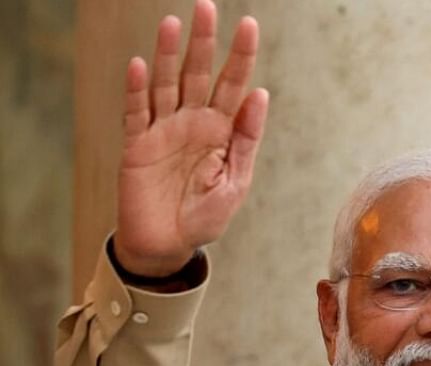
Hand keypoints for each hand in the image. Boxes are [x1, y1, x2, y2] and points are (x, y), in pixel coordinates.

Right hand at [116, 0, 268, 276]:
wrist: (168, 245)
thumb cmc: (205, 216)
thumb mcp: (236, 182)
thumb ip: (246, 139)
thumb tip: (261, 95)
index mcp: (222, 130)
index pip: (234, 85)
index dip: (241, 56)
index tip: (249, 25)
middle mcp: (192, 122)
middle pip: (197, 74)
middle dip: (203, 42)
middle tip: (206, 7)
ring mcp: (163, 130)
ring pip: (166, 84)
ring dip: (168, 55)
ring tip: (173, 24)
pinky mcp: (137, 145)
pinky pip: (136, 112)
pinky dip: (138, 90)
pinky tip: (141, 66)